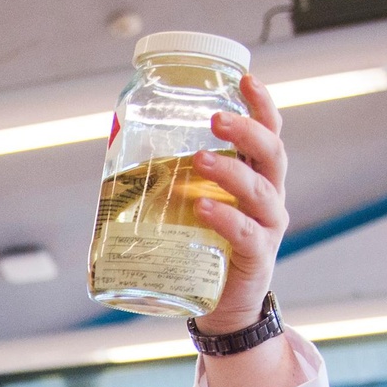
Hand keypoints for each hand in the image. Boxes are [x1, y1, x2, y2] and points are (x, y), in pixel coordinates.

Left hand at [192, 72, 287, 336]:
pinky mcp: (258, 257)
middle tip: (216, 119)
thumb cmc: (206, 249)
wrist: (224, 307)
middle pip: (271, 154)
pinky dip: (224, 219)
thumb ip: (171, 180)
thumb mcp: (192, 208)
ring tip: (199, 159)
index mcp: (257, 179)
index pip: (269, 134)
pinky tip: (203, 210)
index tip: (245, 80)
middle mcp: (269, 197)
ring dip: (229, 172)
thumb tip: (116, 150)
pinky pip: (245, 233)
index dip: (261, 105)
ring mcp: (267, 227)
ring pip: (259, 190)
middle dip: (246, 131)